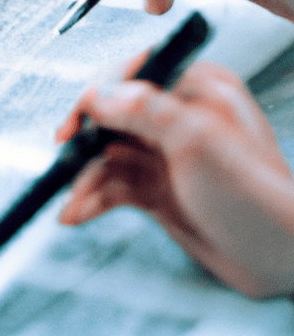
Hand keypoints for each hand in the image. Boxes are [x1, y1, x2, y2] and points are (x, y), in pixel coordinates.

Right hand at [55, 60, 293, 298]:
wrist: (281, 260)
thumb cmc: (257, 196)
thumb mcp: (198, 141)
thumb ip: (144, 109)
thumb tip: (97, 94)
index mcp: (194, 88)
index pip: (130, 75)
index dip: (97, 96)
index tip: (75, 121)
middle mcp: (176, 115)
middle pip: (110, 115)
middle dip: (84, 142)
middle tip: (64, 157)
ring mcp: (164, 152)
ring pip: (106, 155)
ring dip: (86, 178)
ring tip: (74, 202)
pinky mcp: (156, 187)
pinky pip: (112, 185)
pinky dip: (93, 197)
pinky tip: (77, 212)